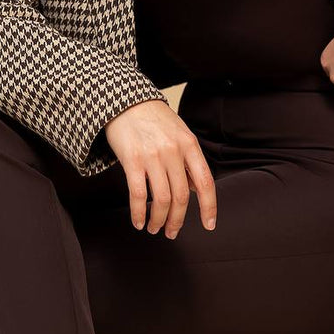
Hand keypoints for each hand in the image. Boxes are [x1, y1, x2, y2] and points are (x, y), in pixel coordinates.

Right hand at [104, 100, 216, 238]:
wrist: (125, 100)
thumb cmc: (153, 118)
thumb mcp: (179, 133)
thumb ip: (188, 160)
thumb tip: (196, 189)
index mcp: (189, 145)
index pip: (206, 182)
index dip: (209, 207)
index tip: (209, 225)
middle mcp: (174, 151)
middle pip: (182, 196)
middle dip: (178, 220)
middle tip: (172, 232)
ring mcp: (153, 155)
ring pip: (162, 199)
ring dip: (159, 220)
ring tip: (154, 228)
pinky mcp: (132, 159)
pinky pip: (138, 194)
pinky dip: (139, 213)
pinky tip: (138, 221)